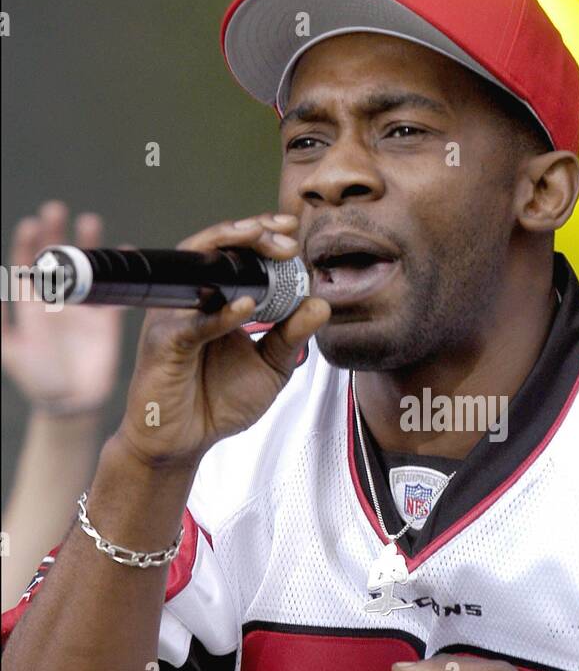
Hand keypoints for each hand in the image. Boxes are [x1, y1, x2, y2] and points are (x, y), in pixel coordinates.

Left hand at [1, 201, 123, 412]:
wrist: (69, 403)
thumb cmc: (34, 377)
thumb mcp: (9, 351)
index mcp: (31, 302)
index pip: (28, 263)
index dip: (28, 243)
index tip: (31, 224)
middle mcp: (58, 298)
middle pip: (57, 256)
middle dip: (55, 232)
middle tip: (56, 209)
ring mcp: (84, 306)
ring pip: (88, 267)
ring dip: (88, 244)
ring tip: (90, 221)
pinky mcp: (108, 320)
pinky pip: (117, 290)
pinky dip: (123, 273)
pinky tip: (126, 253)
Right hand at [114, 212, 329, 470]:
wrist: (185, 441)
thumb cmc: (219, 401)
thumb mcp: (270, 369)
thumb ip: (293, 337)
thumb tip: (321, 304)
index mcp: (216, 298)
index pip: (237, 253)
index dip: (262, 234)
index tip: (293, 229)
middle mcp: (192, 299)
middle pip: (215, 247)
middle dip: (252, 233)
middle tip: (288, 238)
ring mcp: (175, 317)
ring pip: (198, 269)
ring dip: (234, 252)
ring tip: (269, 248)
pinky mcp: (164, 344)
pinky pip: (193, 324)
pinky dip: (221, 315)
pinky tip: (248, 308)